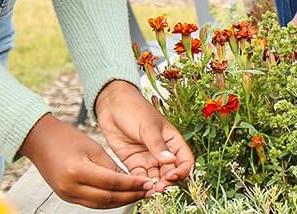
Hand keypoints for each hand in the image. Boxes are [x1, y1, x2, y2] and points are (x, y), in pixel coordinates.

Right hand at [19, 113, 152, 206]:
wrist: (39, 140)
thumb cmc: (65, 138)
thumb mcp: (93, 147)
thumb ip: (111, 166)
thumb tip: (129, 180)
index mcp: (78, 171)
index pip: (112, 183)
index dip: (133, 185)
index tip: (148, 183)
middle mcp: (71, 187)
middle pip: (107, 198)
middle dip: (130, 196)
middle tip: (148, 191)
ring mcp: (67, 194)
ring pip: (100, 205)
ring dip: (121, 201)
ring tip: (138, 194)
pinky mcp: (66, 196)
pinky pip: (91, 203)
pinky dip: (108, 201)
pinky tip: (121, 196)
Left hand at [94, 80, 193, 194]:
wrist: (112, 105)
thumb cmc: (134, 108)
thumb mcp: (148, 126)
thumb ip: (158, 145)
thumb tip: (170, 161)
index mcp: (172, 140)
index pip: (185, 160)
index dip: (182, 171)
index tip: (173, 176)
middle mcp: (162, 152)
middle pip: (170, 173)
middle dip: (167, 182)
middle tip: (159, 188)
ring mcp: (148, 158)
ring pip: (155, 178)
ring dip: (154, 186)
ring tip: (149, 191)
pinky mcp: (133, 162)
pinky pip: (139, 177)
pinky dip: (140, 184)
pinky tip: (138, 187)